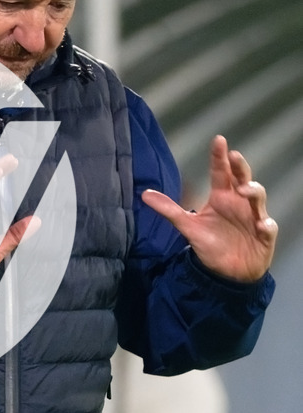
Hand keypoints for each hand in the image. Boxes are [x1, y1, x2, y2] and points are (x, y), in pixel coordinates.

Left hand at [142, 135, 276, 281]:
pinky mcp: (263, 236)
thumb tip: (144, 194)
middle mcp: (239, 203)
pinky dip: (266, 225)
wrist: (226, 272)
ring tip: (245, 189)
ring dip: (254, 192)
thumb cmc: (211, 243)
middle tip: (234, 156)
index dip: (220, 157)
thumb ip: (169, 209)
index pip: (221, 173)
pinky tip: (260, 225)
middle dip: (241, 167)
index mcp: (222, 197)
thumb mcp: (187, 226)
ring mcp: (253, 217)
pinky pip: (268, 228)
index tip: (219, 140)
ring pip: (258, 199)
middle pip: (243, 179)